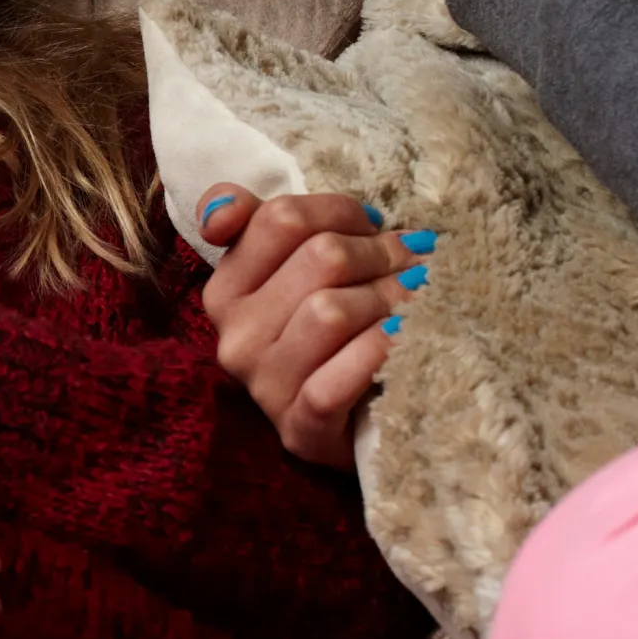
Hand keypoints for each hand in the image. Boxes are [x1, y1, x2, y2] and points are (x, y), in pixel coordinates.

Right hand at [195, 184, 433, 467]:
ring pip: (332, 311)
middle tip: (411, 262)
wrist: (354, 422)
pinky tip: (404, 340)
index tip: (370, 227)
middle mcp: (234, 336)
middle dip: (379, 253)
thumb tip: (220, 209)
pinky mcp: (301, 428)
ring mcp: (264, 386)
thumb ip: (256, 224)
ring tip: (417, 300)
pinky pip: (342, 376)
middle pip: (320, 257)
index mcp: (225, 289)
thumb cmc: (331, 334)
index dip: (340, 212)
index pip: (280, 219)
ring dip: (390, 299)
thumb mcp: (290, 272)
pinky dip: (380, 350)